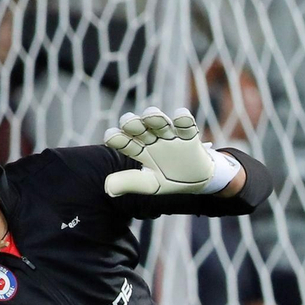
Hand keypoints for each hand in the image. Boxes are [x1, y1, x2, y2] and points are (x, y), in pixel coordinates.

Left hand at [102, 106, 216, 195]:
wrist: (196, 181)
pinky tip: (180, 116)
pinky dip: (184, 119)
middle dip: (132, 123)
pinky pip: (186, 125)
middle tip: (128, 123)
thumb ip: (129, 183)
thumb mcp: (149, 184)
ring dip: (154, 117)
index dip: (116, 138)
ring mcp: (170, 135)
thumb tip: (107, 187)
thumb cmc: (168, 179)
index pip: (124, 142)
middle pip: (138, 127)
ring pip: (159, 122)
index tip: (110, 136)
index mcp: (139, 150)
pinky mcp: (189, 136)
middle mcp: (152, 139)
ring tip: (150, 116)